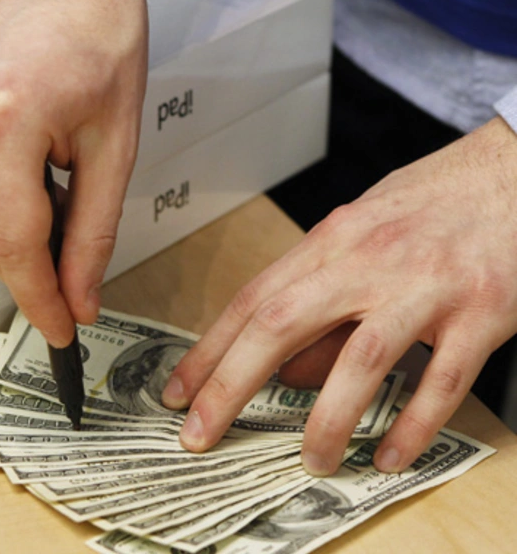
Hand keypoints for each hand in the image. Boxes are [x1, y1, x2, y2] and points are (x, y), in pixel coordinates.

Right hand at [0, 0, 148, 345]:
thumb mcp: (116, 143)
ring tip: (61, 208)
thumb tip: (79, 294)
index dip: (39, 297)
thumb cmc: (99, 33)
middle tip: (75, 277)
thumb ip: (94, 230)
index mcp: (6, 120)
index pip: (13, 243)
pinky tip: (33, 188)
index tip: (61, 328)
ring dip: (13, 239)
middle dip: (29, 273)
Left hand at [162, 117, 516, 474]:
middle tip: (200, 434)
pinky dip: (413, 425)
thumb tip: (283, 369)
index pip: (253, 300)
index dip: (209, 351)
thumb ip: (321, 297)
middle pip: (282, 324)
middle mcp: (370, 261)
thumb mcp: (362, 234)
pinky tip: (388, 455)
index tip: (178, 392)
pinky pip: (443, 380)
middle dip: (231, 385)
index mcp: (333, 240)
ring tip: (310, 461)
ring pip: (361, 359)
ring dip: (327, 419)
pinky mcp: (483, 312)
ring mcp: (427, 287)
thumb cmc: (435, 202)